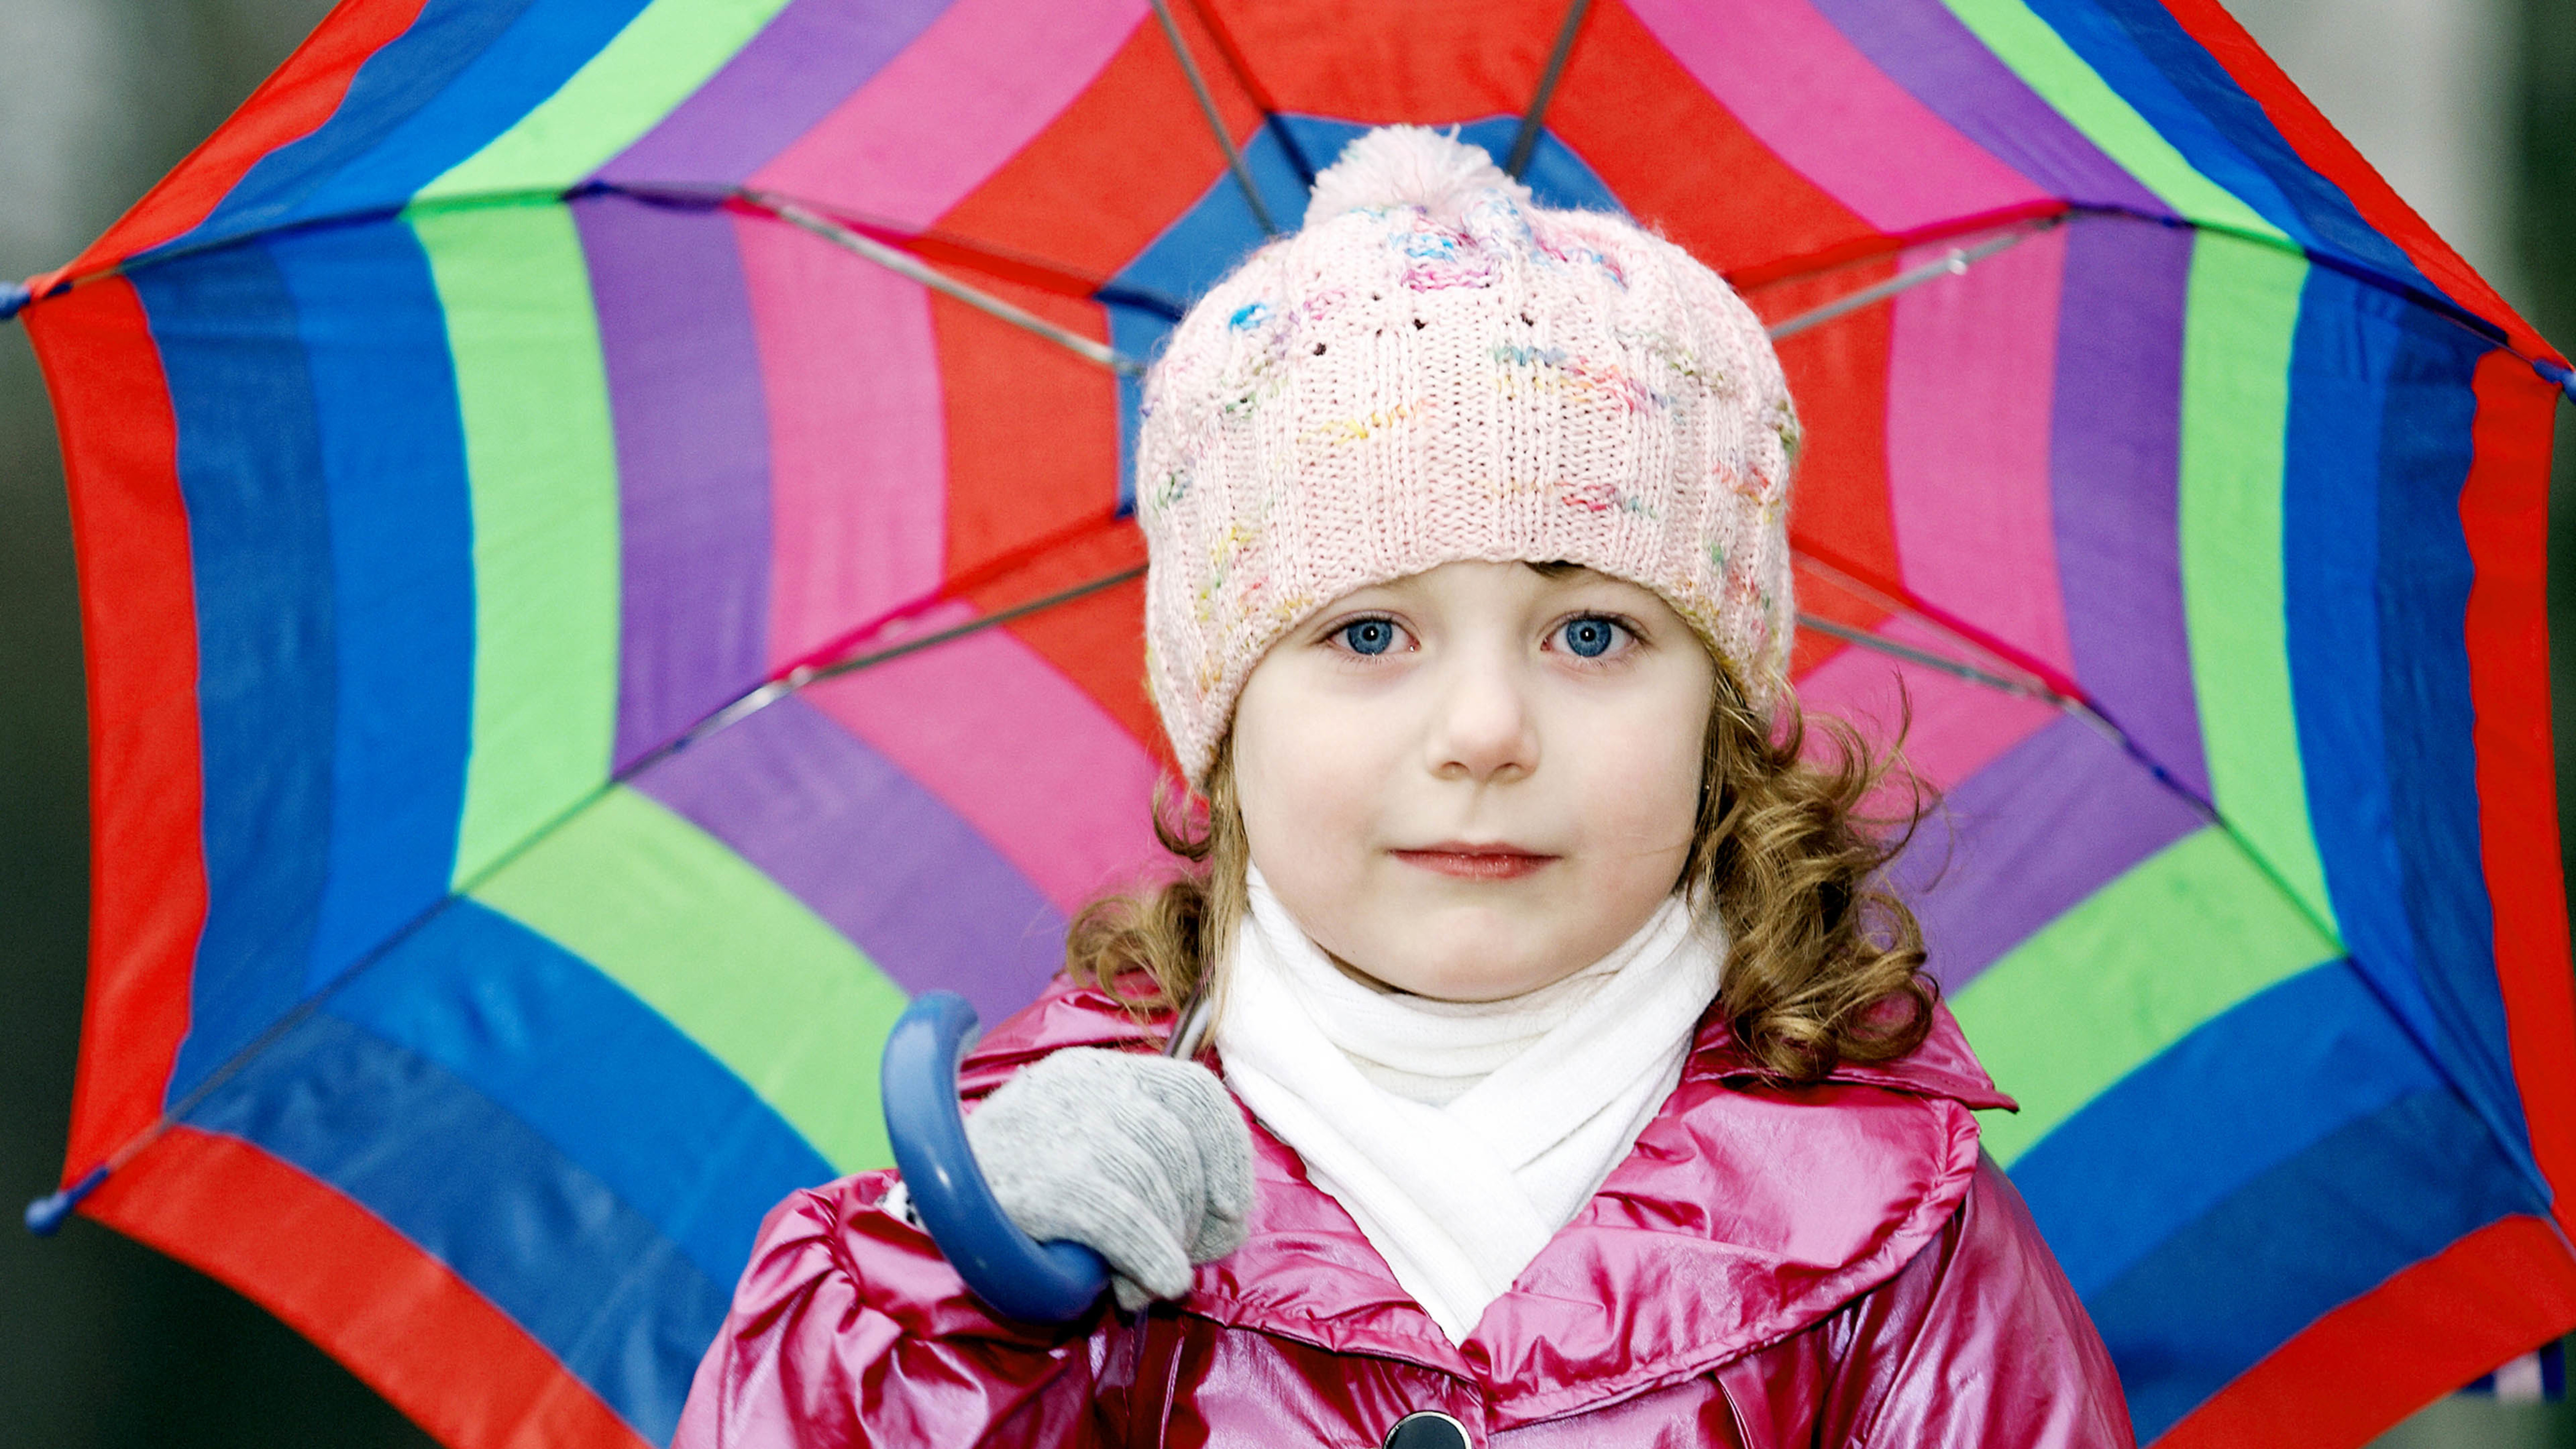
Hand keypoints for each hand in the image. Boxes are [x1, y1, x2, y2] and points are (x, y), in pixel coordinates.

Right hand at [963, 1047, 1254, 1311]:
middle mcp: (1083, 1086)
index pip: (1194, 1092)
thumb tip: (1221, 1212)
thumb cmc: (1016, 1187)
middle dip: (1197, 1214)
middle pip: (1179, 1146)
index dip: (1228, 1155)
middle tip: (1190, 1257)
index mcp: (1097, 1071)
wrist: (928, 1209)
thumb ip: (1144, 1153)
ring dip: (1167, 1242)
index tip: (1231, 1205)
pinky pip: (1124, 1218)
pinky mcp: (1043, 1180)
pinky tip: (1151, 1281)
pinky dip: (1151, 1255)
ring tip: (1149, 1278)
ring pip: (1155, 1182)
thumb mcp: (1082, 1145)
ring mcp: (1060, 1128)